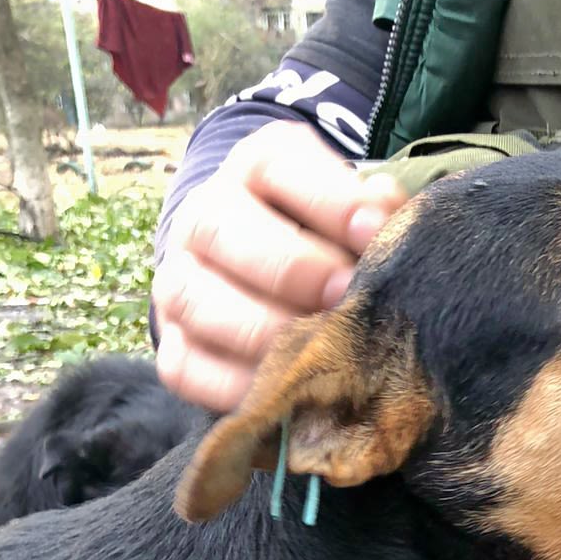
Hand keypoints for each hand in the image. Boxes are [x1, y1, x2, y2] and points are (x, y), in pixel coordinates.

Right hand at [153, 122, 405, 412]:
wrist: (266, 278)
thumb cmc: (330, 241)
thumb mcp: (354, 208)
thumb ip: (374, 212)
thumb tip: (386, 217)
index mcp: (254, 167)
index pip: (277, 167)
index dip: (329, 201)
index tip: (373, 235)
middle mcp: (202, 217)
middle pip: (225, 232)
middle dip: (294, 270)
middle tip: (345, 298)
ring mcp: (179, 284)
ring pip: (200, 303)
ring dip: (265, 331)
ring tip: (318, 351)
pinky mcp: (173, 348)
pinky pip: (187, 370)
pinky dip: (237, 386)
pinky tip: (286, 391)